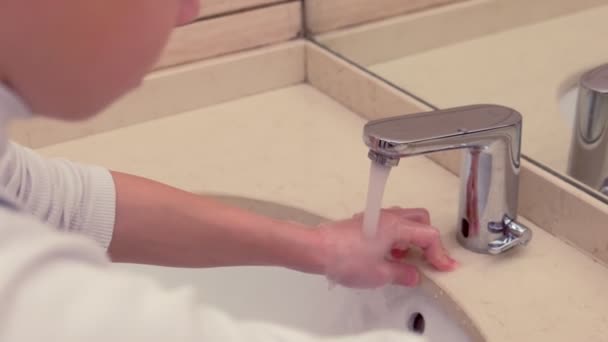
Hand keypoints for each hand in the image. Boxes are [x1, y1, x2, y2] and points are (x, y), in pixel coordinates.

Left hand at [318, 207, 456, 287]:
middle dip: (428, 239)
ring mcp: (375, 217)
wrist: (317, 249)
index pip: (429, 235)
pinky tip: (387, 254)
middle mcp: (388, 216)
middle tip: (428, 259)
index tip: (444, 267)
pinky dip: (396, 236)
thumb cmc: (345, 258)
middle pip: (420, 219)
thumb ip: (402, 273)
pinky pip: (389, 223)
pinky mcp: (364, 221)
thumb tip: (413, 275)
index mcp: (397, 226)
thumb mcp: (379, 274)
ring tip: (405, 258)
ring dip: (411, 237)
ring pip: (405, 219)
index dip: (440, 253)